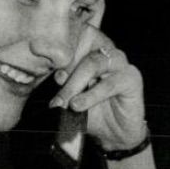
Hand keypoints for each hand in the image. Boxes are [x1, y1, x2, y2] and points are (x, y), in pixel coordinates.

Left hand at [49, 20, 147, 151]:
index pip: (75, 34)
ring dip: (75, 84)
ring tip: (65, 102)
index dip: (58, 42)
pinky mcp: (132, 79)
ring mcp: (120, 63)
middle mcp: (106, 51)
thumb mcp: (70, 95)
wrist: (113, 134)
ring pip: (93, 63)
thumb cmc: (90, 111)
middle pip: (82, 47)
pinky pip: (109, 84)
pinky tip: (78, 105)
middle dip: (64, 67)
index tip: (37, 51)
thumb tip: (47, 72)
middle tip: (54, 88)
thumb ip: (61, 81)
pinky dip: (91, 95)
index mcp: (90, 49)